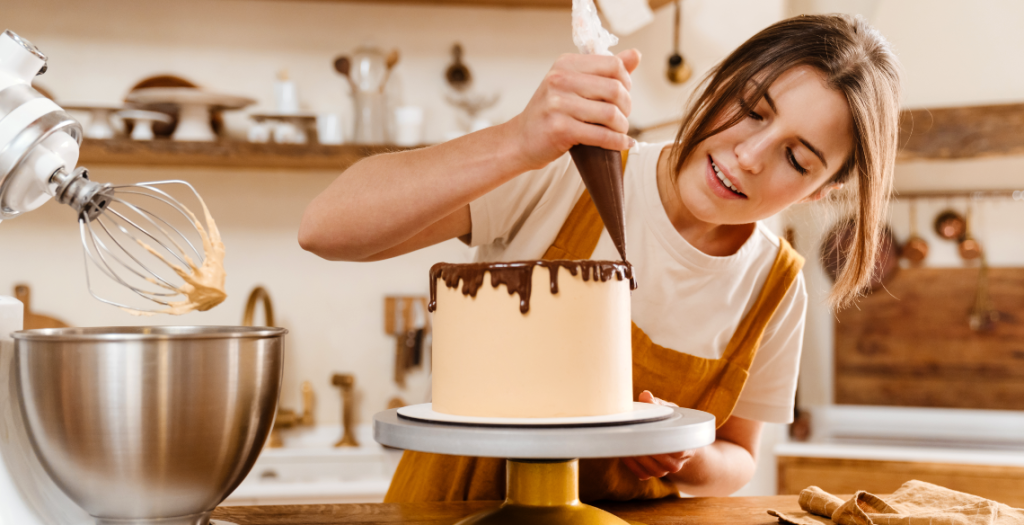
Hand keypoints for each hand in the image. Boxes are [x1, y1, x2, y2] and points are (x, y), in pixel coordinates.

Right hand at [508, 49, 640, 170]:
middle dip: (627, 107)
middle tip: (622, 118)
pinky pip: (601, 135)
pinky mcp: (560, 129)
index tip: (622, 96)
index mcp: (565, 63)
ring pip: (611, 113)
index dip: (626, 82)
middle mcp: (560, 80)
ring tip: (620, 131)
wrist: (519, 140)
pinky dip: (618, 142)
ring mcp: (558, 104)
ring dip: (623, 127)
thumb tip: (635, 55)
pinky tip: (623, 143)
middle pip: (615, 89)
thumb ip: (604, 70)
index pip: (613, 64)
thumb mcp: (573, 85)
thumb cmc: (550, 113)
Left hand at [621, 390, 696, 480]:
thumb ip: (657, 404)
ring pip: (652, 469)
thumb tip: (645, 396)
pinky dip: (631, 464)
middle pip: (663, 461)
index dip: (664, 443)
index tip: (651, 432)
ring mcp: (664, 471)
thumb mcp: (669, 412)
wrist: (673, 442)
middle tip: (632, 434)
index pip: (679, 450)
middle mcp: (677, 463)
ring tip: (626, 441)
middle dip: (647, 448)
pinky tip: (624, 450)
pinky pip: (641, 473)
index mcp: (686, 447)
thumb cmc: (672, 424)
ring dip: (637, 456)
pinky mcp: (651, 474)